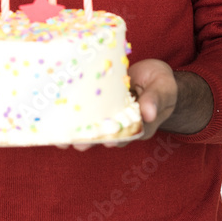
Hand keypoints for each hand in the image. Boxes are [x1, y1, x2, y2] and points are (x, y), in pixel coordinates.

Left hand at [56, 58, 177, 150]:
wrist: (154, 75)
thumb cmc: (162, 84)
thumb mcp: (164, 89)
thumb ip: (156, 99)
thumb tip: (148, 113)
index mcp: (139, 127)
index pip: (127, 136)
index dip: (116, 139)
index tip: (107, 141)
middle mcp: (121, 125)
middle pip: (105, 136)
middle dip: (90, 140)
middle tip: (76, 144)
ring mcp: (108, 115)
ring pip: (92, 127)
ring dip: (76, 132)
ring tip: (59, 138)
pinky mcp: (98, 104)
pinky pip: (86, 110)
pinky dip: (73, 113)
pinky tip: (57, 114)